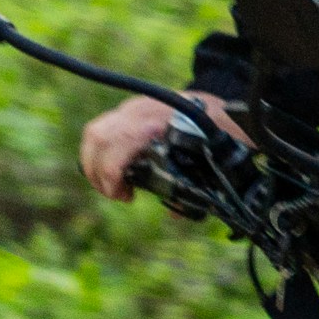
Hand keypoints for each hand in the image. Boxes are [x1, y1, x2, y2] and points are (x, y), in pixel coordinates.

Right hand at [78, 90, 235, 197]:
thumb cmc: (222, 131)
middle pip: (99, 136)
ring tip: (109, 185)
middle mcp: (142, 110)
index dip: (111, 174)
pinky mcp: (131, 110)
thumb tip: (175, 213)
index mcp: (160, 121)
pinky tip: (112, 170)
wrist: (225, 106)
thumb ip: (195, 183)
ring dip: (93, 162)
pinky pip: (102, 128)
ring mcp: (134, 107)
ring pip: (95, 131)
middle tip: (116, 193)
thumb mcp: (214, 156)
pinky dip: (99, 152)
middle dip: (97, 172)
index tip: (125, 196)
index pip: (119, 143)